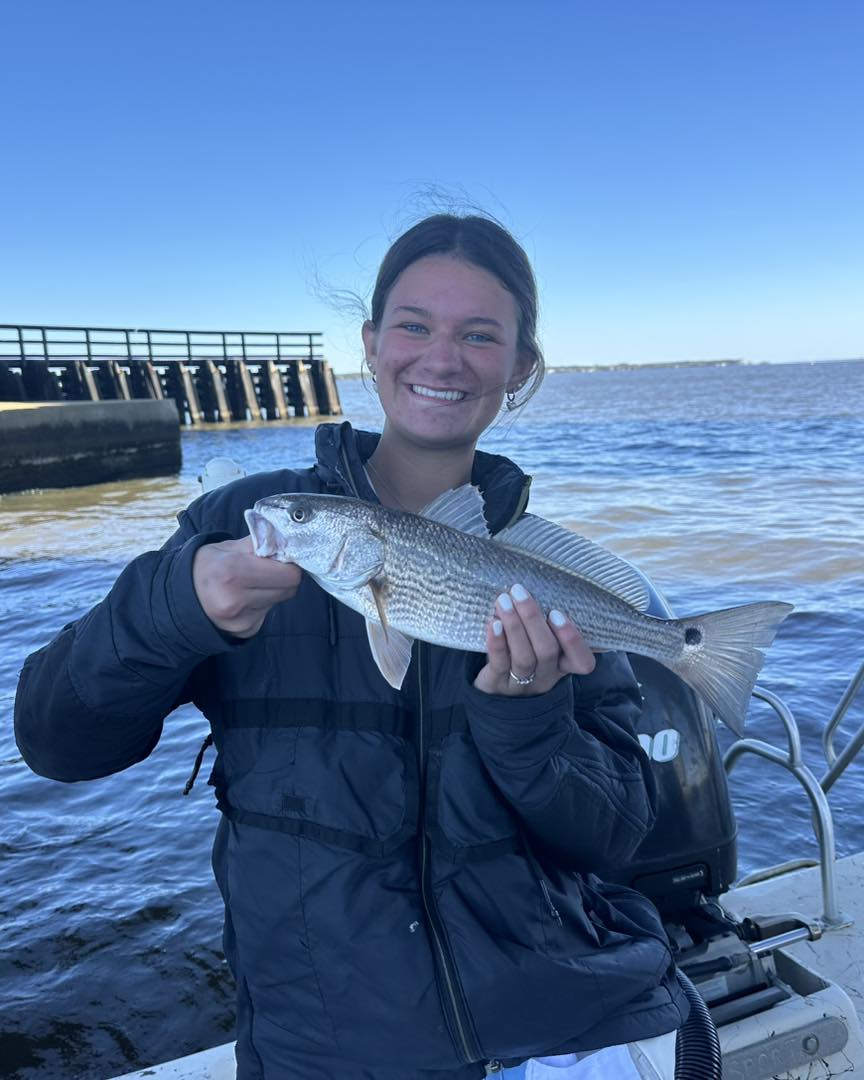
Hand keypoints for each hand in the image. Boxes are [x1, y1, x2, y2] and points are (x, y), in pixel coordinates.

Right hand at [192, 536, 301, 637]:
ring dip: (271, 591)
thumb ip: (258, 543)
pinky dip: (261, 604)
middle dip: (283, 577)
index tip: (280, 558)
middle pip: (289, 589)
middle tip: (267, 570)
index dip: (288, 564)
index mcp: (233, 572)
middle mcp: (237, 600)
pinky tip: (243, 599)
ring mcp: (241, 620)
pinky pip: (267, 613)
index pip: (288, 574)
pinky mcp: (245, 631)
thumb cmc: (205, 568)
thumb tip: (286, 541)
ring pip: (278, 601)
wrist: (179, 599)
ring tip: (249, 584)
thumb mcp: (226, 547)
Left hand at [473, 584, 595, 695]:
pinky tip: (492, 623)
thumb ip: (549, 622)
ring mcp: (522, 685)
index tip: (556, 613)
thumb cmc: (524, 650)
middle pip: (547, 651)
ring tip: (503, 601)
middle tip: (519, 592)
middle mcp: (546, 677)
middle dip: (533, 619)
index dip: (573, 640)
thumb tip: (552, 586)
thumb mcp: (543, 641)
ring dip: (514, 626)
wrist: (493, 684)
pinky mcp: (497, 685)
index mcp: (564, 665)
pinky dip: (497, 643)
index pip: (583, 662)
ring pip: (524, 658)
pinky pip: (500, 665)